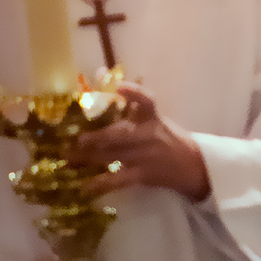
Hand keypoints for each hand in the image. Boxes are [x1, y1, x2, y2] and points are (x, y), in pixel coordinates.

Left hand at [69, 84, 210, 201]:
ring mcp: (146, 155)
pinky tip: (85, 187)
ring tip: (69, 159)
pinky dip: (101, 183)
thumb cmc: (165, 135)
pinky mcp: (144, 175)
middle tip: (78, 139)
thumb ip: (126, 98)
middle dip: (99, 137)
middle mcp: (150, 133)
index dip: (134, 93)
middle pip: (122, 133)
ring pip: (114, 155)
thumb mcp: (151, 115)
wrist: (191, 163)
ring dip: (89, 158)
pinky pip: (119, 180)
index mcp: (153, 116)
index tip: (119, 86)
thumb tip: (100, 72)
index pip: (146, 100)